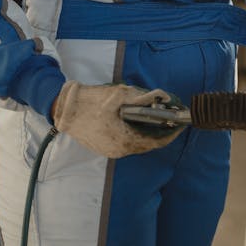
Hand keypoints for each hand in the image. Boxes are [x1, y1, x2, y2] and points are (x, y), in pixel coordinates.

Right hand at [52, 82, 183, 157]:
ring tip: (157, 121)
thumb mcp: (119, 94)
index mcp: (123, 139)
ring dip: (148, 134)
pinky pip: (126, 144)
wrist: (65, 110)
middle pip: (148, 145)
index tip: (181, 125)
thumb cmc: (91, 101)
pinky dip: (136, 136)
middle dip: (161, 133)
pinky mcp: (104, 148)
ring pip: (137, 145)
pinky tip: (138, 124)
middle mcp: (119, 150)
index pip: (156, 141)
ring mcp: (110, 151)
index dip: (171, 134)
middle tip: (171, 120)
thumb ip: (143, 97)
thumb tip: (163, 96)